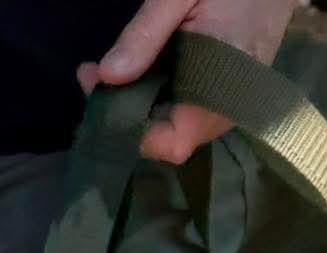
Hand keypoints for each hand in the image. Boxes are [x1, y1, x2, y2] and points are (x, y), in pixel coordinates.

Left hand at [76, 0, 297, 164]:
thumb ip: (145, 35)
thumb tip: (106, 75)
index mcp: (224, 87)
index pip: (173, 143)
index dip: (133, 131)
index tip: (99, 92)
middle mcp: (230, 107)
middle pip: (170, 138)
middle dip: (128, 113)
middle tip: (95, 73)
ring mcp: (232, 104)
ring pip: (177, 126)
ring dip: (141, 105)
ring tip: (111, 71)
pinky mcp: (228, 95)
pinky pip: (189, 110)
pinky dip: (160, 96)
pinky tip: (143, 70)